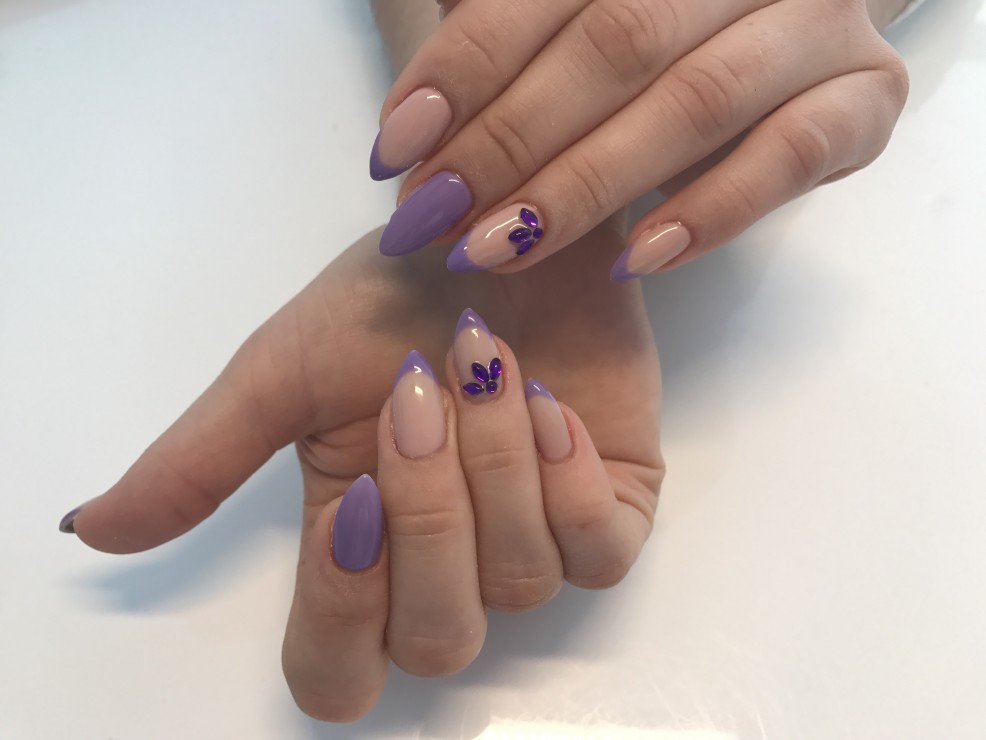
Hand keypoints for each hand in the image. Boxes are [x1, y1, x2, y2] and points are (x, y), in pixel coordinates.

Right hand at [61, 215, 663, 719]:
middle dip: (427, 515)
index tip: (351, 496)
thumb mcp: (285, 368)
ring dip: (494, 464)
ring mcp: (535, 540)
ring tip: (486, 361)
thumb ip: (202, 456)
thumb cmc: (391, 296)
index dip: (340, 611)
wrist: (495, 227)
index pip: (337, 668)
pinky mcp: (608, 508)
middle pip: (436, 639)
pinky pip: (599, 553)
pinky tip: (552, 400)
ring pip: (519, 584)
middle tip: (418, 388)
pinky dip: (568, 478)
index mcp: (359, 545)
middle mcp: (446, 562)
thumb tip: (93, 532)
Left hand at [370, 0, 908, 278]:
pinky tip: (638, 259)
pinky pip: (792, 156)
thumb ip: (503, 39)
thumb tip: (407, 120)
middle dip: (511, 139)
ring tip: (503, 249)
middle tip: (437, 218)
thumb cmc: (660, 35)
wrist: (796, 31)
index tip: (396, 152)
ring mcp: (817, 23)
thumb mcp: (577, 20)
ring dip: (588, 185)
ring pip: (697, 100)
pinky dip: (713, 210)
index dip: (462, 69)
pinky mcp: (866, 98)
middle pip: (617, 44)